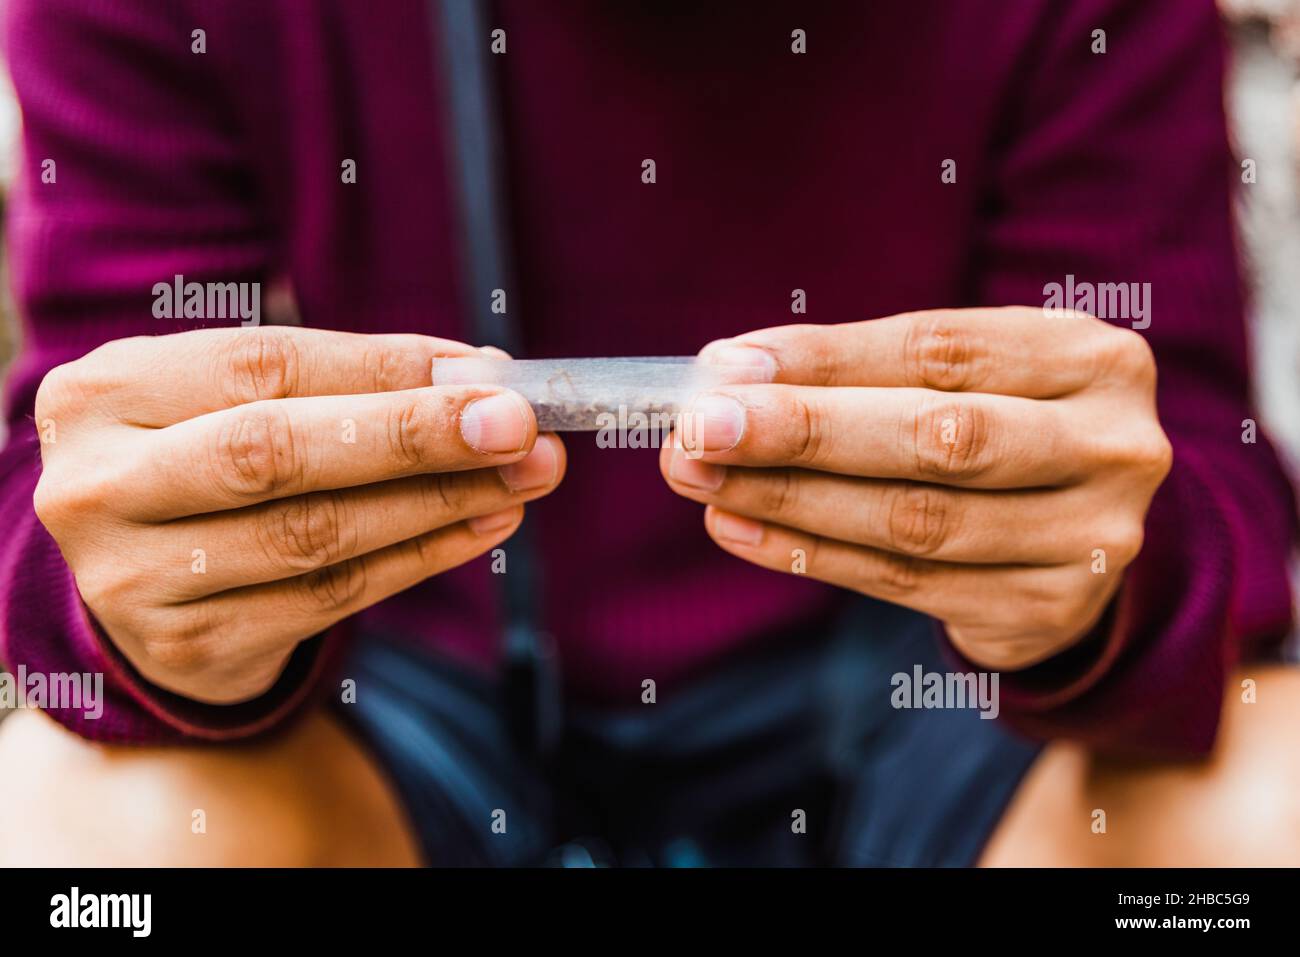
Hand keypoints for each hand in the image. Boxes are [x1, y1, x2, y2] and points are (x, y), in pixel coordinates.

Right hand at [34, 327, 563, 703]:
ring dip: (439, 501)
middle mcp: (100, 486)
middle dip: (413, 435)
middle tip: (519, 425)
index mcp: (106, 394)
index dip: (385, 367)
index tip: (488, 372)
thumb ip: (350, 383)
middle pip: (276, 452)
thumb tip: (483, 377)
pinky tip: (482, 524)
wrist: (142, 582)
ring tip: (524, 475)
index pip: (264, 365)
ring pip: (314, 533)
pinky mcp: (190, 645)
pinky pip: (330, 598)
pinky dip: (419, 557)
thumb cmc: (209, 462)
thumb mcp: (245, 402)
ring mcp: (135, 578)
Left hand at [661, 307, 1171, 670]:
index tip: (727, 368)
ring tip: (702, 479)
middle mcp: (1111, 447)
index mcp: (1093, 359)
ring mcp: (1091, 540)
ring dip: (789, 499)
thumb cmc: (999, 427)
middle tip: (700, 430)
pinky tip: (741, 527)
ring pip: (914, 521)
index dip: (827, 360)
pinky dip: (810, 554)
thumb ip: (859, 372)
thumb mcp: (961, 378)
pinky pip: (903, 582)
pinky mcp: (1044, 611)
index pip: (940, 349)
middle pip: (938, 438)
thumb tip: (727, 373)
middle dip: (804, 432)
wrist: (1079, 534)